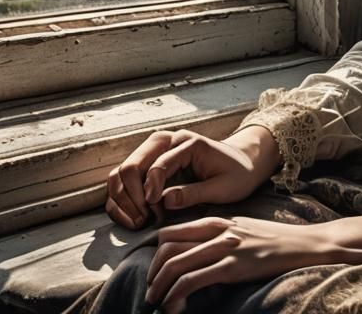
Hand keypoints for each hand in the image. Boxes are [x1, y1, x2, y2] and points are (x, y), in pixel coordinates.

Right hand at [105, 126, 278, 229]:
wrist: (241, 165)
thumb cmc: (236, 175)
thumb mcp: (222, 188)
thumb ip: (194, 194)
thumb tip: (165, 202)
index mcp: (186, 142)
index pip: (157, 164)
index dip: (151, 191)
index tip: (155, 213)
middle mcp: (166, 141)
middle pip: (131, 165)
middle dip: (132, 196)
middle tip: (145, 220)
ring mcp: (154, 152)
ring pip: (120, 173)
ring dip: (123, 200)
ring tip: (140, 221)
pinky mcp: (148, 164)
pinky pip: (121, 181)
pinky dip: (120, 201)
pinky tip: (133, 219)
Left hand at [145, 213, 361, 311]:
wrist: (305, 243)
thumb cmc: (274, 241)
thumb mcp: (242, 231)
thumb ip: (219, 237)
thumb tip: (195, 254)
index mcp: (217, 220)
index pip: (173, 231)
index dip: (156, 253)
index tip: (155, 272)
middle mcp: (217, 230)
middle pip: (168, 246)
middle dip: (153, 271)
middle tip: (151, 290)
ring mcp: (225, 246)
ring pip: (176, 263)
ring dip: (160, 286)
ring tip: (156, 302)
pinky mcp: (233, 265)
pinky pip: (194, 279)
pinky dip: (177, 294)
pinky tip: (175, 306)